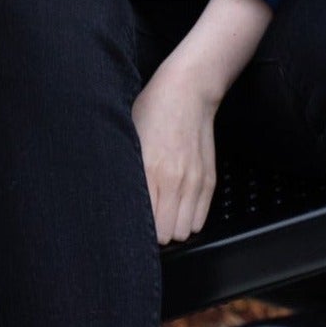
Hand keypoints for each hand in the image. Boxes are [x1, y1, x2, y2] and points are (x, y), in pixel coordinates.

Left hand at [132, 62, 219, 244]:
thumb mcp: (128, 136)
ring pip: (185, 231)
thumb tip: (116, 198)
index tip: (129, 223)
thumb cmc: (151, 110)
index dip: (137, 228)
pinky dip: (189, 220)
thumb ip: (126, 170)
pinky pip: (200, 219)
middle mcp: (175, 181)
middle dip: (155, 233)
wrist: (187, 91)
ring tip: (161, 215)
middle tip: (145, 220)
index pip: (146, 223)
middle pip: (167, 235)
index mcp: (150, 170)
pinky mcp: (208, 179)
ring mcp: (194, 181)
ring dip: (173, 228)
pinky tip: (177, 208)